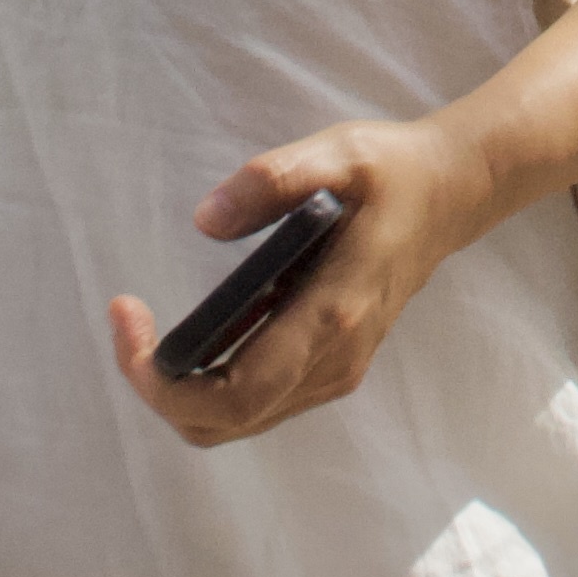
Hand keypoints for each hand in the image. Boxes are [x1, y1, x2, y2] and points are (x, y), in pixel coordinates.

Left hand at [108, 113, 497, 447]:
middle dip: (157, 388)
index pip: (236, 393)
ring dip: (179, 387)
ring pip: (233, 421)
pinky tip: (198, 326)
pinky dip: (207, 381)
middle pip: (222, 423)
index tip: (129, 321)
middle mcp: (333, 360)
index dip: (166, 383)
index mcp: (332, 314)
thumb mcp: (336, 153)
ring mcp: (334, 371)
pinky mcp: (328, 367)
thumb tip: (205, 221)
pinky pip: (253, 400)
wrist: (450, 196)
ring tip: (148, 323)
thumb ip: (270, 180)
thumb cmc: (391, 173)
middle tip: (126, 320)